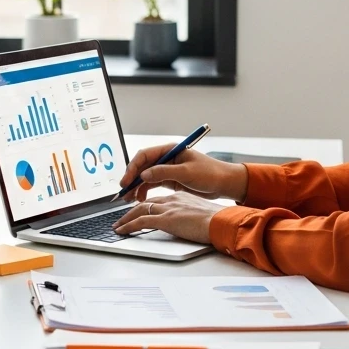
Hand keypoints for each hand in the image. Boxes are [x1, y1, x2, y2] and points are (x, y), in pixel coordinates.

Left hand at [112, 191, 229, 243]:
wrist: (222, 223)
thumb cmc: (218, 222)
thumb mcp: (201, 215)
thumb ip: (190, 216)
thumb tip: (187, 224)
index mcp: (180, 198)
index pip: (157, 200)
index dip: (145, 205)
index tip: (137, 211)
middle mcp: (172, 200)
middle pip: (145, 203)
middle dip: (130, 211)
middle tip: (121, 218)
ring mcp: (168, 209)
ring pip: (139, 210)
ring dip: (125, 219)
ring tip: (117, 226)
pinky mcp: (166, 220)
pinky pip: (141, 222)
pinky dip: (128, 226)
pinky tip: (121, 231)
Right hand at [119, 144, 247, 201]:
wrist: (224, 184)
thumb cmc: (210, 173)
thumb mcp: (186, 172)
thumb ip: (164, 172)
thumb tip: (144, 175)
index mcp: (170, 150)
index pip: (145, 156)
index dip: (133, 167)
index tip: (127, 180)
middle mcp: (166, 158)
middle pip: (142, 166)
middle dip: (131, 179)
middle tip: (123, 191)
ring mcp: (167, 169)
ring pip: (145, 176)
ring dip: (136, 186)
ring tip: (128, 198)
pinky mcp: (170, 180)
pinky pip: (152, 184)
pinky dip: (144, 191)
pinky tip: (139, 198)